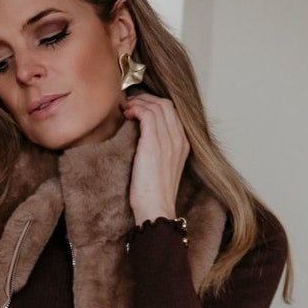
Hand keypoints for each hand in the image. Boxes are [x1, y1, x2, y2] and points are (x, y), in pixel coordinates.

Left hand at [121, 90, 189, 224]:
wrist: (155, 209)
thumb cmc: (153, 195)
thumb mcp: (161, 168)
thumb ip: (158, 150)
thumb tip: (142, 136)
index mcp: (183, 144)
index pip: (172, 112)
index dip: (154, 104)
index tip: (139, 106)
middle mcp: (179, 139)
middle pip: (165, 104)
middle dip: (146, 99)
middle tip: (129, 103)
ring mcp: (168, 140)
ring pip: (156, 106)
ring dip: (138, 102)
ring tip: (125, 108)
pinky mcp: (154, 143)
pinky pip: (147, 114)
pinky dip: (135, 109)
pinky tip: (127, 114)